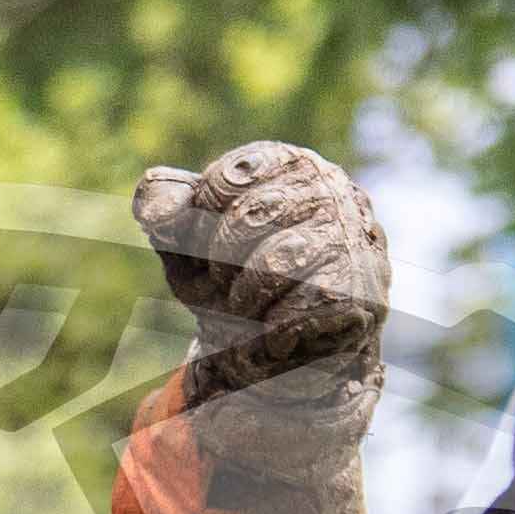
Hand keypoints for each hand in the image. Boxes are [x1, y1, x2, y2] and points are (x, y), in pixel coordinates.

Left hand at [138, 143, 389, 387]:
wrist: (284, 351)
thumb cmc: (237, 283)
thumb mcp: (191, 246)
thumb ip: (169, 215)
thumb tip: (154, 203)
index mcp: (286, 162)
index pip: (227, 179)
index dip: (202, 222)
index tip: (209, 246)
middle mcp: (329, 187)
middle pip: (249, 218)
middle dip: (222, 264)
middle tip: (231, 283)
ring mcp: (351, 239)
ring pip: (276, 264)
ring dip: (246, 298)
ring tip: (252, 307)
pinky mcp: (360, 294)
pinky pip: (298, 311)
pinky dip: (272, 330)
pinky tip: (278, 330)